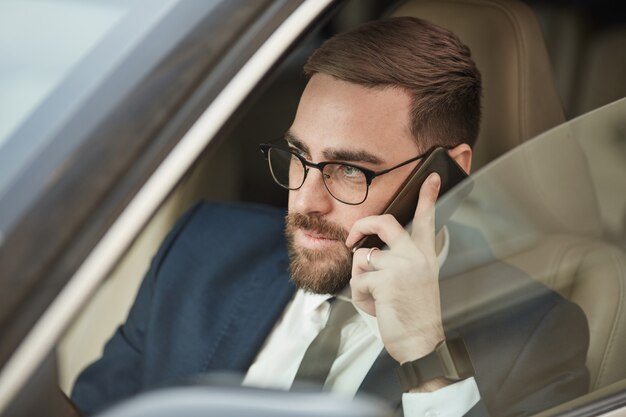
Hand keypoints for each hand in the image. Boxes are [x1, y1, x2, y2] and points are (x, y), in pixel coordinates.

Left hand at [345, 173, 444, 364]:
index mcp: (425, 255)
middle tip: (352, 238)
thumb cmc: (414, 314)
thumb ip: (400, 261)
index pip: (427, 219)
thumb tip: (368, 250)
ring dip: (361, 280)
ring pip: (362, 258)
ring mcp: (402, 267)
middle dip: (361, 225)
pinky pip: (357, 281)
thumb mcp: (415, 281)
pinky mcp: (386, 281)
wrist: (422, 343)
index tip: (431, 177)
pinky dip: (361, 298)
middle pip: (384, 222)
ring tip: (378, 297)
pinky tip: (377, 307)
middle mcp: (416, 256)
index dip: (429, 196)